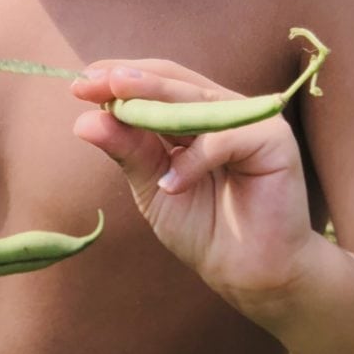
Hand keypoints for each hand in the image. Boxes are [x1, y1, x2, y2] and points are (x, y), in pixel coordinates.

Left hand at [69, 57, 318, 311]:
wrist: (247, 273)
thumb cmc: (204, 229)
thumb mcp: (152, 187)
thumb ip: (128, 151)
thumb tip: (84, 120)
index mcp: (195, 115)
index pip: (156, 83)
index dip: (118, 79)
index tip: (79, 84)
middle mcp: (223, 110)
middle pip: (174, 82)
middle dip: (131, 81)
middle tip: (96, 81)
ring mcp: (250, 120)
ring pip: (197, 100)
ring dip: (154, 103)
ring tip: (117, 108)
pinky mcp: (274, 139)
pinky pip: (224, 139)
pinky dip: (194, 160)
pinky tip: (171, 185)